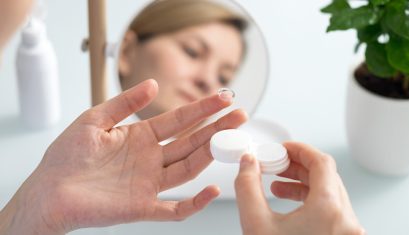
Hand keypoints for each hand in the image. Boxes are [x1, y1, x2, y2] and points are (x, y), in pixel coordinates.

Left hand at [0, 79, 246, 233]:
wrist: (48, 191)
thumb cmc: (66, 156)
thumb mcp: (95, 119)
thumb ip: (124, 103)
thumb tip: (153, 85)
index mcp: (141, 137)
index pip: (179, 120)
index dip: (202, 108)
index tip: (223, 97)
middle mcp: (150, 159)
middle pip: (191, 141)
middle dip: (216, 127)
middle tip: (239, 114)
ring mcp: (149, 183)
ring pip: (189, 167)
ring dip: (211, 154)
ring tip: (232, 137)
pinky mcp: (143, 207)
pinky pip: (175, 208)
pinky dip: (195, 203)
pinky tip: (211, 190)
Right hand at [234, 142, 364, 234]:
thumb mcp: (255, 224)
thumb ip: (247, 186)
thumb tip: (247, 163)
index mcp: (329, 209)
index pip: (321, 162)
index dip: (299, 149)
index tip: (282, 147)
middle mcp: (345, 219)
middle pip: (325, 176)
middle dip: (297, 166)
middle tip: (275, 163)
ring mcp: (347, 231)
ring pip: (328, 193)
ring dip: (302, 184)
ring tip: (276, 185)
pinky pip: (329, 209)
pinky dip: (309, 200)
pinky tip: (287, 203)